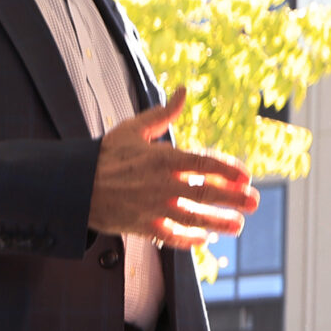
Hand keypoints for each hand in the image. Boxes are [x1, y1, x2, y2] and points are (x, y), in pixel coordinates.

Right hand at [86, 89, 257, 245]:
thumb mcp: (134, 129)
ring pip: (194, 218)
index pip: (205, 163)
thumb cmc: (105, 156)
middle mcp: (163, 184)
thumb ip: (164, 113)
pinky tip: (203, 238)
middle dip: (234, 198)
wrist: (75, 186)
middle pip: (207, 192)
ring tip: (238, 225)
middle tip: (255, 202)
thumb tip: (184, 91)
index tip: (246, 176)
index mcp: (164, 158)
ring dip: (219, 222)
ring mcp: (154, 208)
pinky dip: (190, 239)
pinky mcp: (143, 227)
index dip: (229, 170)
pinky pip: (173, 236)